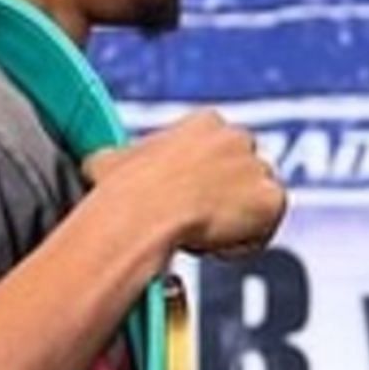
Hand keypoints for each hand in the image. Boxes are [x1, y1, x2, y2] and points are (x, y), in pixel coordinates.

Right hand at [83, 110, 286, 256]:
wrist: (148, 212)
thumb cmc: (126, 189)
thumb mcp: (108, 161)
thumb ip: (116, 159)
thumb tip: (95, 165)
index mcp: (205, 123)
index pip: (216, 151)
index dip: (202, 179)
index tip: (184, 199)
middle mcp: (239, 138)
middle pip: (242, 173)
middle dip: (224, 197)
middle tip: (195, 222)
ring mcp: (259, 168)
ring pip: (255, 201)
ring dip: (235, 221)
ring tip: (202, 236)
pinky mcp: (272, 200)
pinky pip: (265, 228)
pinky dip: (244, 243)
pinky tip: (215, 246)